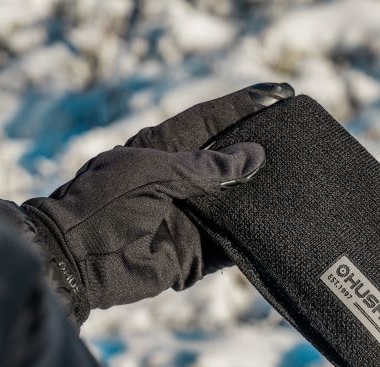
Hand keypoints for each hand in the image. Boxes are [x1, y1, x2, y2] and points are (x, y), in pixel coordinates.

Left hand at [22, 83, 293, 324]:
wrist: (77, 259)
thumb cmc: (105, 203)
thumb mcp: (154, 172)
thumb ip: (205, 167)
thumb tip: (254, 157)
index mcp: (164, 149)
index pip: (212, 120)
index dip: (245, 107)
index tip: (281, 95)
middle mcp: (181, 181)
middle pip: (230, 163)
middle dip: (262, 153)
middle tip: (302, 141)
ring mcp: (190, 217)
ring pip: (236, 205)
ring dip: (262, 198)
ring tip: (303, 183)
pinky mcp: (195, 253)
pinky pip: (231, 245)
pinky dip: (253, 239)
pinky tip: (282, 228)